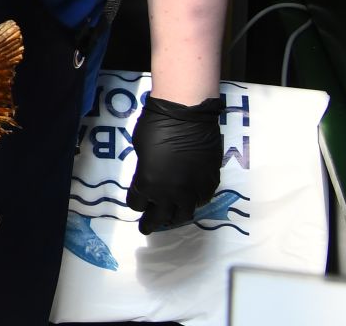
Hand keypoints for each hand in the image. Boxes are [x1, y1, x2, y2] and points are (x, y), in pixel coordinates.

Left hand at [127, 94, 223, 232]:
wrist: (186, 116)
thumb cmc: (155, 127)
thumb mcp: (139, 150)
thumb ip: (144, 169)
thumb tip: (149, 175)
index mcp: (148, 185)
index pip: (137, 204)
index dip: (136, 202)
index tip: (136, 200)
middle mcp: (170, 194)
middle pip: (160, 218)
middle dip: (151, 223)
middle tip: (146, 228)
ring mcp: (192, 190)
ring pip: (184, 214)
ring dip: (174, 217)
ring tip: (169, 218)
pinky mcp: (209, 183)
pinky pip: (201, 201)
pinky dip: (193, 202)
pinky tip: (189, 201)